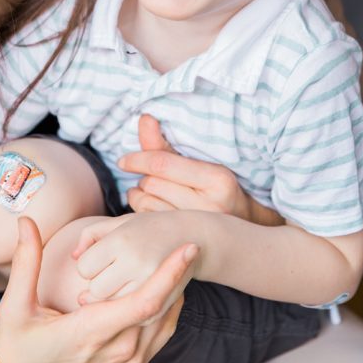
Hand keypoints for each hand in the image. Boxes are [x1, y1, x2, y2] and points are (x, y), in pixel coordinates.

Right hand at [0, 217, 197, 362]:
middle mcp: (115, 351)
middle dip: (180, 274)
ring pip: (166, 321)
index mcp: (90, 333)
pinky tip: (171, 287)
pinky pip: (161, 335)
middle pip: (163, 307)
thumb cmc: (16, 350)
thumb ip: (25, 262)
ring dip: (178, 290)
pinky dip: (171, 309)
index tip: (188, 247)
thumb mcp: (14, 308)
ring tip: (185, 260)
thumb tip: (25, 222)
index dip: (170, 273)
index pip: (144, 302)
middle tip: (191, 243)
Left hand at [73, 212, 197, 302]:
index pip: (84, 267)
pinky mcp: (163, 301)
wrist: (194, 236)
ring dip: (111, 301)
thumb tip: (74, 257)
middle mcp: (135, 262)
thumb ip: (89, 236)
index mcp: (121, 240)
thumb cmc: (149, 227)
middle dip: (97, 286)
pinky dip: (130, 313)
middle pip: (95, 290)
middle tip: (109, 276)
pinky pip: (134, 318)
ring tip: (120, 287)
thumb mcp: (119, 222)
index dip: (88, 265)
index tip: (98, 261)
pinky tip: (133, 298)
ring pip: (112, 307)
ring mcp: (150, 283)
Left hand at [122, 115, 279, 223]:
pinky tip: (151, 209)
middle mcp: (211, 206)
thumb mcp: (199, 164)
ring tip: (152, 193)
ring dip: (140, 195)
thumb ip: (165, 145)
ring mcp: (198, 228)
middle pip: (152, 184)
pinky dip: (141, 212)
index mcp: (218, 179)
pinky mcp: (183, 243)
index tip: (123, 161)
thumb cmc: (214, 192)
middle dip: (145, 178)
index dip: (137, 159)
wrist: (239, 235)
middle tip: (152, 179)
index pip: (163, 163)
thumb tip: (144, 119)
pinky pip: (146, 221)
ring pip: (146, 204)